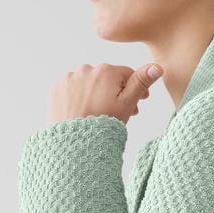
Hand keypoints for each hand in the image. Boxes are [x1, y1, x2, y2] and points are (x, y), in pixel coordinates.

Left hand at [48, 61, 162, 124]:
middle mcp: (86, 68)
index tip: (142, 101)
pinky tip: (84, 111)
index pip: (127, 74)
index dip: (136, 88)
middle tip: (122, 112)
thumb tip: (157, 67)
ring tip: (101, 113)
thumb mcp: (127, 105)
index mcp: (106, 71)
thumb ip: (140, 83)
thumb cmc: (102, 127)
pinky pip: (72, 90)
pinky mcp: (56, 89)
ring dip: (97, 94)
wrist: (74, 144)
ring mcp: (69, 78)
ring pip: (89, 84)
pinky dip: (79, 98)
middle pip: (107, 79)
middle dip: (116, 93)